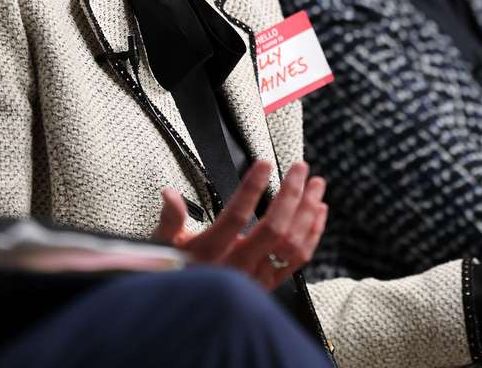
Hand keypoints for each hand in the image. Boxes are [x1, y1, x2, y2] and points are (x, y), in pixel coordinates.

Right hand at [152, 160, 326, 289]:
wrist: (185, 317)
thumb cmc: (174, 275)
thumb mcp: (163, 247)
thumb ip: (169, 220)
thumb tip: (169, 194)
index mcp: (208, 254)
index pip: (235, 217)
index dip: (252, 188)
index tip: (264, 164)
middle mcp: (236, 267)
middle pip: (273, 228)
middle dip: (291, 194)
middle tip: (300, 168)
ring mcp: (256, 278)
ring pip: (291, 245)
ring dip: (307, 212)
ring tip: (316, 186)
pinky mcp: (268, 285)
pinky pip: (298, 261)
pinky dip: (312, 234)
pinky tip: (319, 213)